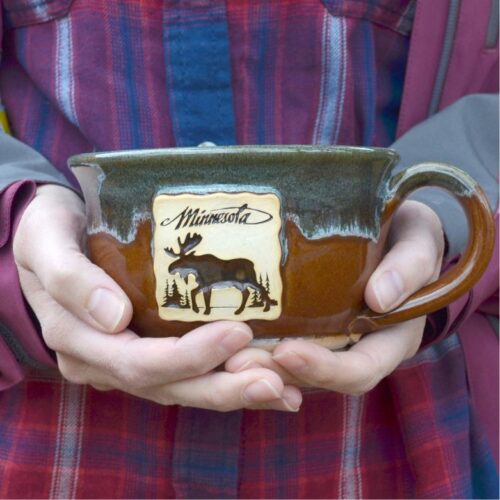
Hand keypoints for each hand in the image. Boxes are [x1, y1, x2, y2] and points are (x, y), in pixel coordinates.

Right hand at [13, 184, 301, 410]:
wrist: (53, 234)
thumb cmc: (49, 232)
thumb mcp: (46, 243)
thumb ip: (71, 279)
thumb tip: (115, 318)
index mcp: (79, 340)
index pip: (139, 362)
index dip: (190, 356)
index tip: (239, 332)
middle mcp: (104, 361)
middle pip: (169, 386)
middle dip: (224, 387)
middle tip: (275, 382)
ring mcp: (127, 360)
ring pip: (184, 388)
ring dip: (234, 391)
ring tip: (284, 392)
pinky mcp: (149, 349)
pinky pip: (189, 374)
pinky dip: (227, 379)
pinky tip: (268, 382)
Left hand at [226, 201, 444, 394]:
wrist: (396, 229)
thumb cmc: (410, 236)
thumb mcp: (420, 243)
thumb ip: (411, 266)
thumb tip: (380, 299)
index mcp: (392, 338)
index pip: (361, 370)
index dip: (324, 369)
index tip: (286, 352)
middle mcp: (361, 346)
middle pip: (319, 377)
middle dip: (278, 374)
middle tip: (237, 364)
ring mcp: (335, 338)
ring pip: (297, 367)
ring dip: (262, 367)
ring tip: (226, 357)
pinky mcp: (313, 325)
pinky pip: (286, 344)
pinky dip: (260, 347)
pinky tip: (231, 336)